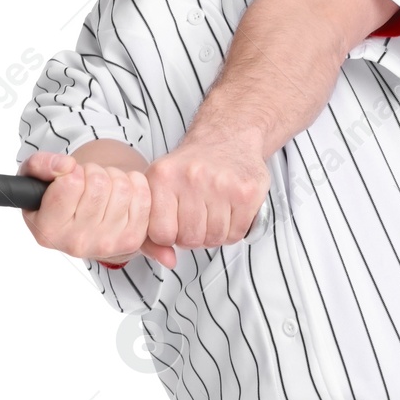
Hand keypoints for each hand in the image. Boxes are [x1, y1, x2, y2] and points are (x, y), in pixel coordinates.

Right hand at [17, 151, 177, 268]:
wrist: (81, 226)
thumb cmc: (56, 199)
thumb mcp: (34, 178)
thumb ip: (40, 165)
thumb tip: (66, 166)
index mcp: (48, 230)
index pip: (70, 182)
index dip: (71, 170)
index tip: (68, 178)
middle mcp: (77, 243)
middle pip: (98, 182)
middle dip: (93, 172)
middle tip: (86, 182)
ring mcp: (107, 244)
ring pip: (122, 186)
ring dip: (113, 177)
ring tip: (101, 188)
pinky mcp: (131, 240)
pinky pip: (142, 195)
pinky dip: (134, 184)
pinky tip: (119, 193)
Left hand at [144, 132, 269, 249]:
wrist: (227, 138)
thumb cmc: (190, 168)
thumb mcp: (160, 188)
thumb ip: (152, 230)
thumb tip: (167, 261)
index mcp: (163, 176)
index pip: (161, 234)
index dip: (169, 235)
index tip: (174, 223)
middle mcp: (191, 177)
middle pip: (190, 239)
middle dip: (193, 236)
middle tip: (196, 218)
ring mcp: (221, 184)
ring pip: (214, 238)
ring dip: (213, 234)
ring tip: (212, 213)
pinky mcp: (246, 191)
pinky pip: (236, 234)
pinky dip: (232, 230)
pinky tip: (228, 212)